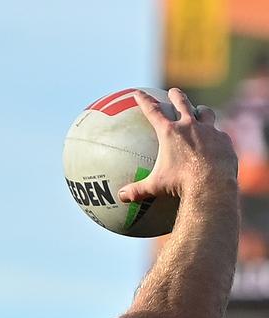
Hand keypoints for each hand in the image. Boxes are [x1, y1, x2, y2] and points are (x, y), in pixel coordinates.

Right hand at [118, 87, 236, 202]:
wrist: (212, 184)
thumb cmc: (180, 183)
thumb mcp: (155, 187)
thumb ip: (137, 190)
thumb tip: (121, 196)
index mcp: (170, 133)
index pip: (153, 111)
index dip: (144, 100)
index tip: (138, 92)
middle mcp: (190, 126)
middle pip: (182, 103)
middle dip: (176, 96)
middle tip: (173, 92)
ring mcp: (210, 131)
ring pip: (205, 112)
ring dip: (201, 110)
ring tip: (200, 111)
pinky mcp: (224, 140)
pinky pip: (219, 135)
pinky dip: (215, 137)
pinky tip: (216, 143)